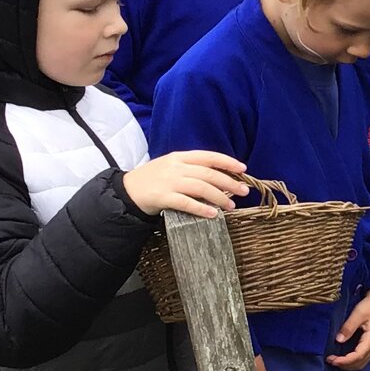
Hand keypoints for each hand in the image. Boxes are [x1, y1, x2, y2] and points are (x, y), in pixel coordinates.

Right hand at [122, 151, 247, 216]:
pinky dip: (201, 208)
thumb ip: (191, 169)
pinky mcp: (162, 197)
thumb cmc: (153, 179)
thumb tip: (219, 177)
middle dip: (229, 182)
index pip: (208, 156)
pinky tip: (213, 214)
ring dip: (219, 197)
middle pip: (208, 173)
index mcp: (179, 157)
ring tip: (231, 206)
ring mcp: (169, 182)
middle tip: (243, 191)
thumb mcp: (171, 167)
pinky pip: (186, 203)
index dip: (227, 162)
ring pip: (200, 188)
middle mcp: (175, 167)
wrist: (126, 191)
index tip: (243, 169)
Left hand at [330, 288, 369, 369]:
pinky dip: (352, 361)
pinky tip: (343, 357)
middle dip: (345, 365)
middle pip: (360, 363)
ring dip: (348, 365)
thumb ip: (348, 327)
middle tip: (330, 360)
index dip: (345, 360)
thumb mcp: (358, 313)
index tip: (332, 359)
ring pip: (361, 363)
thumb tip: (338, 340)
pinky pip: (362, 358)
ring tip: (335, 360)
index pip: (358, 356)